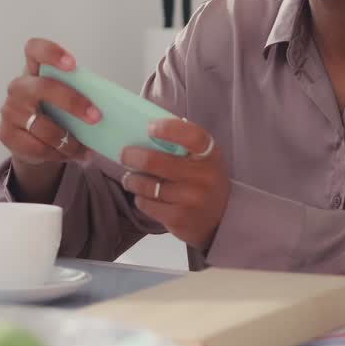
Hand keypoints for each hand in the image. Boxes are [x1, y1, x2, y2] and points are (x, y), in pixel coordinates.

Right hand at [0, 38, 101, 165]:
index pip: (34, 49)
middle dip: (72, 102)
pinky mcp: (5, 133)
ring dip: (67, 139)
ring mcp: (9, 110)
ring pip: (41, 125)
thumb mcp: (68, 99)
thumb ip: (81, 94)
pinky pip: (34, 146)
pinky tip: (68, 155)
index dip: (51, 53)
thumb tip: (113, 106)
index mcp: (34, 69)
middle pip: (41, 87)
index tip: (73, 65)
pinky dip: (55, 153)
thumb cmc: (57, 113)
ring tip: (84, 149)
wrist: (34, 142)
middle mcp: (18, 86)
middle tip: (95, 117)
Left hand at [119, 119, 229, 250]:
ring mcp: (191, 199)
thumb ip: (184, 144)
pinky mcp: (178, 218)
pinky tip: (143, 195)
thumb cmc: (204, 181)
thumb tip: (147, 125)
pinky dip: (140, 198)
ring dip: (132, 179)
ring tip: (130, 178)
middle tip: (124, 154)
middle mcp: (203, 177)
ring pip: (147, 185)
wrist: (220, 220)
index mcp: (211, 156)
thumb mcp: (205, 160)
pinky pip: (146, 203)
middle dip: (132, 156)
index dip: (169, 129)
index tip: (149, 127)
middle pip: (156, 161)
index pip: (193, 136)